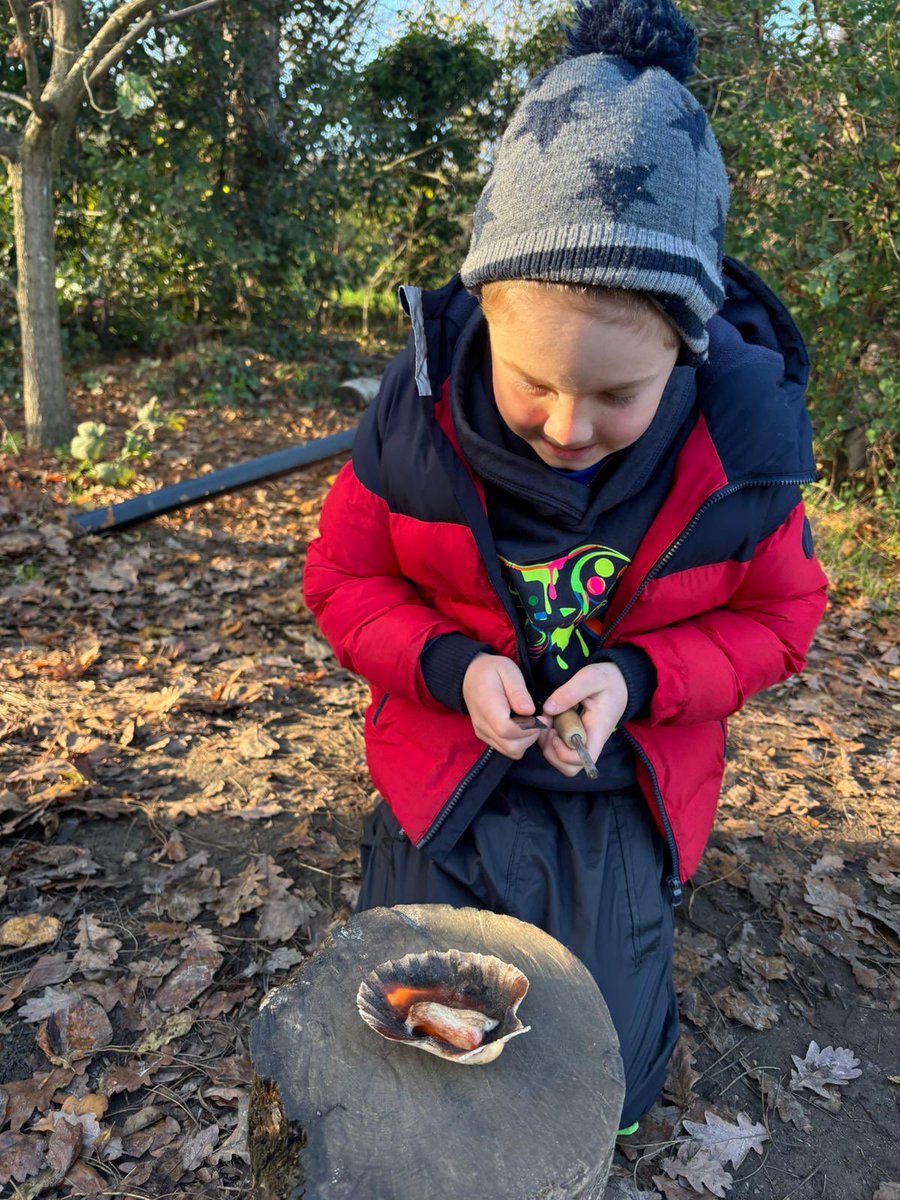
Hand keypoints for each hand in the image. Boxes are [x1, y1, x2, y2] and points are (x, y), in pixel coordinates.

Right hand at [462, 654, 540, 759]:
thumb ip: (518, 691)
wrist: (471, 676)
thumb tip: (529, 711)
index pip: (506, 729)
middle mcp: (483, 724)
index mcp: (487, 706)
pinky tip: (526, 726)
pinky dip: (521, 742)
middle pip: (511, 746)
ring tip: (535, 722)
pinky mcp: (487, 737)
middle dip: (532, 736)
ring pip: (511, 751)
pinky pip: (507, 749)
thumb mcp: (508, 670)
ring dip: (528, 741)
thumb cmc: (492, 671)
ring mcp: (484, 733)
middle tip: (542, 720)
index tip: (541, 717)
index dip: (529, 728)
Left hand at [539, 663, 628, 777]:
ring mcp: (582, 741)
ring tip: (546, 722)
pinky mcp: (575, 737)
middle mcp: (590, 741)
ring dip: (547, 746)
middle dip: (551, 752)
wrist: (619, 681)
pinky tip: (549, 719)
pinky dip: (549, 738)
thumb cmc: (608, 679)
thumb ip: (569, 692)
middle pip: (569, 767)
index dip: (563, 753)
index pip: (582, 759)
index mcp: (597, 731)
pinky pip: (560, 748)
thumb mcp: (590, 678)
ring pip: (562, 761)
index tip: (554, 732)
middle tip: (546, 728)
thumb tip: (548, 709)